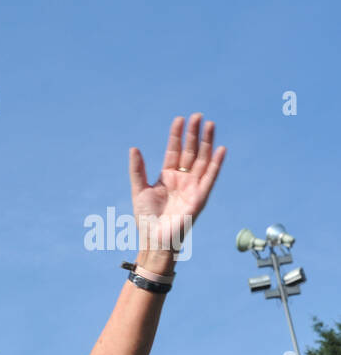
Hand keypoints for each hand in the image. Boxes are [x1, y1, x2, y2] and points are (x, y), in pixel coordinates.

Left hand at [129, 113, 225, 256]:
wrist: (155, 239)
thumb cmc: (146, 218)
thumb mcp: (139, 190)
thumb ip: (138, 170)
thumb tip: (134, 148)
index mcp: (167, 176)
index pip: (174, 150)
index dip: (177, 135)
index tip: (179, 119)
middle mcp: (182, 179)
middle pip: (190, 151)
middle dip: (194, 134)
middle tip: (197, 116)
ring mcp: (193, 186)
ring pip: (202, 159)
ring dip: (207, 142)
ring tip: (210, 124)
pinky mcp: (201, 196)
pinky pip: (210, 177)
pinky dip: (216, 164)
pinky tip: (221, 149)